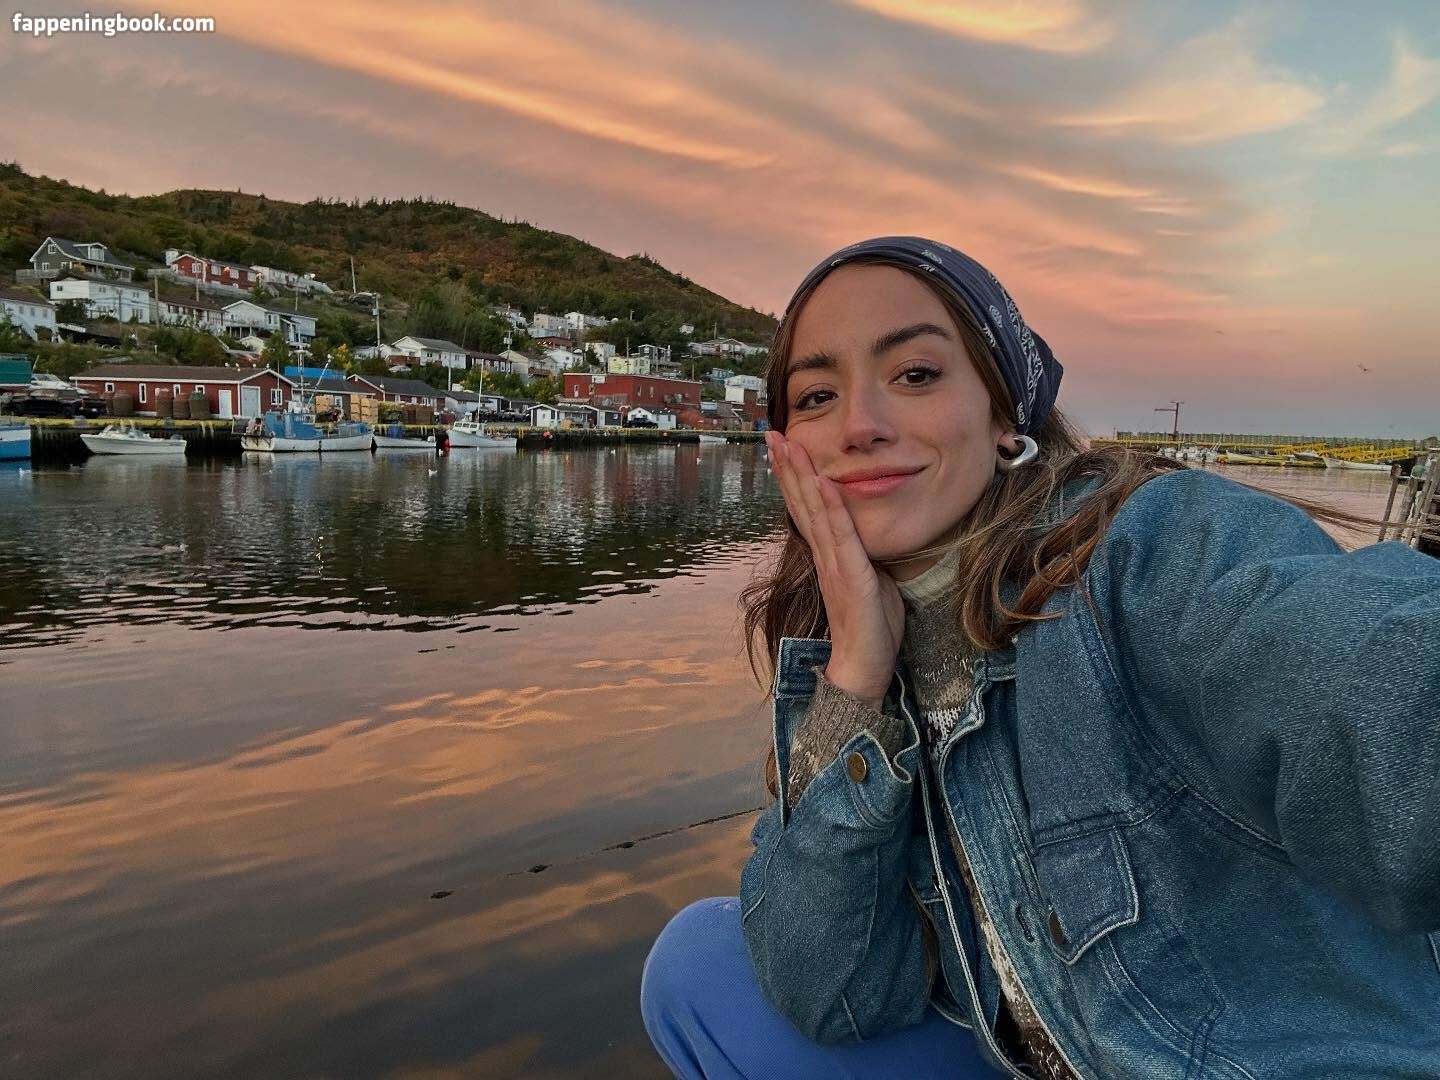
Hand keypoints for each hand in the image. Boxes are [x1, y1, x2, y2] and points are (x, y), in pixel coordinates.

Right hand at [766, 430, 904, 706]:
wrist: (863, 667)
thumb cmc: (871, 628)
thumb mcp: (871, 581)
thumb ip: (864, 556)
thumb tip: (870, 536)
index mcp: (828, 555)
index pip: (807, 508)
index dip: (795, 477)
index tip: (784, 447)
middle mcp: (824, 555)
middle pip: (801, 503)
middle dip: (788, 466)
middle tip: (773, 433)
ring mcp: (834, 564)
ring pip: (814, 511)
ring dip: (800, 476)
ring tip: (788, 445)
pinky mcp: (850, 576)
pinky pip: (839, 535)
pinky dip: (829, 506)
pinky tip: (821, 481)